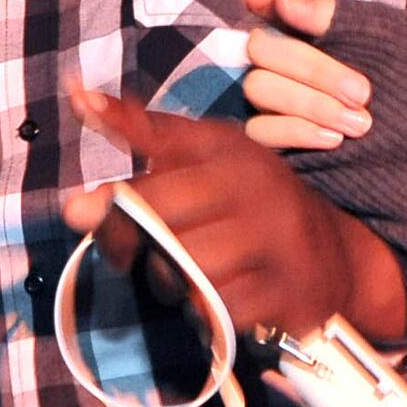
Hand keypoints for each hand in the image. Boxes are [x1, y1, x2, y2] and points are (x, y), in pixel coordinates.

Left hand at [61, 85, 406, 344]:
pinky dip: (203, 309)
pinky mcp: (286, 294)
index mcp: (230, 155)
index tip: (74, 210)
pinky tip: (205, 295)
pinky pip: (220, 310)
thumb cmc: (249, 195)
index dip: (112, 202)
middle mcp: (257, 196)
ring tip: (168, 271)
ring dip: (167, 279)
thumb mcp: (204, 149)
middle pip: (168, 231)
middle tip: (120, 252)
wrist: (332, 251)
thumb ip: (142, 128)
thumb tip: (76, 96)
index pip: (158, 182)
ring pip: (191, 273)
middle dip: (130, 244)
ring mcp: (277, 246)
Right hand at [230, 0, 371, 153]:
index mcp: (306, 26)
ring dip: (312, 104)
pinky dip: (298, 131)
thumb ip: (331, 16)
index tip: (263, 0)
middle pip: (260, 47)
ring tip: (359, 123)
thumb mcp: (383, 36)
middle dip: (313, 69)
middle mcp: (280, 59)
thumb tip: (283, 1)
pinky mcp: (272, 138)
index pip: (266, 1)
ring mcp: (272, 98)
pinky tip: (334, 138)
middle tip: (362, 93)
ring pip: (259, 87)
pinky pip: (260, 130)